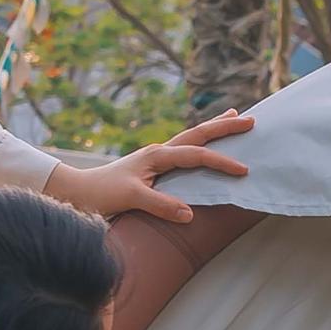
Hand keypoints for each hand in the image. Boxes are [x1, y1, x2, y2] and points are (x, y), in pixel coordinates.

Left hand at [45, 113, 252, 223]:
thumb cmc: (103, 194)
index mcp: (157, 155)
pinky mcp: (155, 165)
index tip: (244, 171)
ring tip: (234, 115)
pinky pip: (186, 149)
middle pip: (198, 134)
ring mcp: (157, 156)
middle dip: (225, 126)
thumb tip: (190, 214)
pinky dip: (202, 142)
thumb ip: (160, 204)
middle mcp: (159, 151)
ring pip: (193, 137)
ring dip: (214, 127)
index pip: (197, 156)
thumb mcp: (131, 199)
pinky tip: (206, 143)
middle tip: (250, 120)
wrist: (80, 191)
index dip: (221, 162)